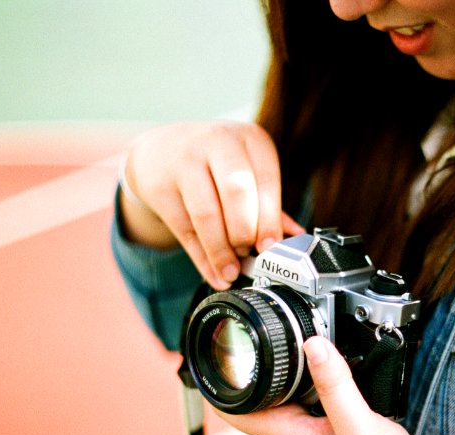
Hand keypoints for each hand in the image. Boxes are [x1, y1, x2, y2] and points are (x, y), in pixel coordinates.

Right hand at [120, 120, 304, 289]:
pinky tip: (214, 274)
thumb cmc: (215, 164)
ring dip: (221, 250)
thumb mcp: (246, 171)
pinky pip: (184, 229)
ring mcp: (184, 161)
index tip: (270, 248)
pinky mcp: (160, 186)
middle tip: (248, 255)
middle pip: (236, 192)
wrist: (158, 150)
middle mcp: (218, 142)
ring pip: (206, 214)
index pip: (265, 180)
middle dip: (244, 232)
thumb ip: (269, 204)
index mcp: (250, 138)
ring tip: (232, 272)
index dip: (270, 219)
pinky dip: (202, 259)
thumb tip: (296, 238)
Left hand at [223, 337, 454, 434]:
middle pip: (251, 397)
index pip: (233, 409)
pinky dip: (301, 378)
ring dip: (271, 371)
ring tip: (271, 337)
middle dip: (240, 366)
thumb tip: (313, 343)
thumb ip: (336, 385)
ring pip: (278, 396)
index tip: (205, 350)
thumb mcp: (359, 425)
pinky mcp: (328, 430)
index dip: (214, 382)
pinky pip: (304, 398)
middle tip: (238, 332)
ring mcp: (309, 434)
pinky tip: (315, 362)